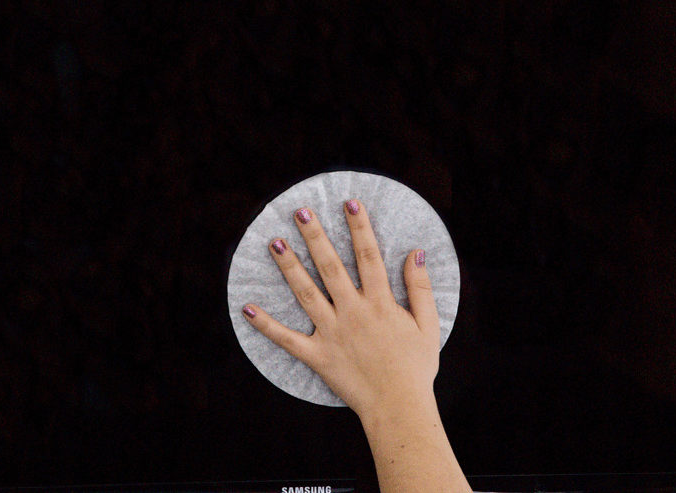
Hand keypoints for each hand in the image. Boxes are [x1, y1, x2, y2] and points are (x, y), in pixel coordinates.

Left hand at [242, 199, 440, 418]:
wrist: (398, 407)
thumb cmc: (416, 367)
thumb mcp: (428, 325)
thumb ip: (420, 288)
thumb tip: (414, 253)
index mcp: (380, 303)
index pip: (368, 256)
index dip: (359, 227)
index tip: (349, 203)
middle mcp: (353, 313)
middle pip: (330, 267)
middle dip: (315, 236)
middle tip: (300, 212)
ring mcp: (331, 333)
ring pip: (305, 294)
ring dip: (289, 267)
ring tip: (274, 243)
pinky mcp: (317, 356)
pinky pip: (287, 339)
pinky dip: (266, 325)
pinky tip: (247, 308)